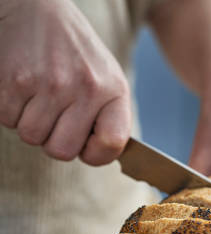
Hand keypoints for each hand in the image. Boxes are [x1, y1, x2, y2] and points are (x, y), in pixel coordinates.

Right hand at [0, 0, 130, 164]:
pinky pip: (7, 120)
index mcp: (113, 90)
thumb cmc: (75, 54)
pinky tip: (22, 87)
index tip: (87, 144)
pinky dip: (10, 109)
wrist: (36, 11)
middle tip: (56, 116)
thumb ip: (108, 117)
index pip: (112, 144)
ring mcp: (49, 85)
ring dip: (30, 122)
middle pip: (62, 151)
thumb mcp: (106, 79)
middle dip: (55, 140)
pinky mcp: (14, 81)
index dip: (96, 154)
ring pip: (31, 137)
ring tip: (39, 96)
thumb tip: (101, 154)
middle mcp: (84, 88)